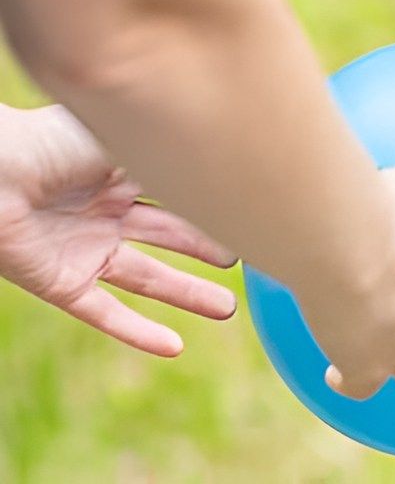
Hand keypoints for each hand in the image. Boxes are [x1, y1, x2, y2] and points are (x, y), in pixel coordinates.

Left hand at [0, 105, 237, 356]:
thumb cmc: (52, 141)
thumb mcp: (124, 138)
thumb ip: (170, 152)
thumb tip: (224, 154)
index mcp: (119, 170)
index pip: (177, 191)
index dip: (212, 205)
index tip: (252, 213)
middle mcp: (106, 210)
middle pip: (170, 234)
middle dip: (208, 246)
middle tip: (247, 258)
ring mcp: (85, 249)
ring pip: (148, 277)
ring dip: (187, 294)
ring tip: (227, 310)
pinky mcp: (62, 284)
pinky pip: (106, 313)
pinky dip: (138, 332)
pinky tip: (174, 347)